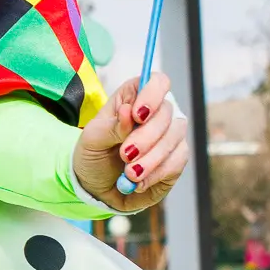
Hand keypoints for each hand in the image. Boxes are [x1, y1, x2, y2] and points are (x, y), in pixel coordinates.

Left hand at [75, 73, 186, 213]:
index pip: (157, 82)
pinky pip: (177, 162)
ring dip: (151, 158)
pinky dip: (157, 173)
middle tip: (125, 154)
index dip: (152, 93)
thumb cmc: (93, 155)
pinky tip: (139, 181)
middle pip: (167, 113)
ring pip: (174, 139)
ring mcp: (169, 137)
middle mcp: (156, 114)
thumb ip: (111, 126)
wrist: (96, 187)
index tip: (138, 114)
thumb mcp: (92, 140)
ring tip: (129, 173)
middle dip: (145, 137)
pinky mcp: (176, 160)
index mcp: (133, 99)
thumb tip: (129, 111)